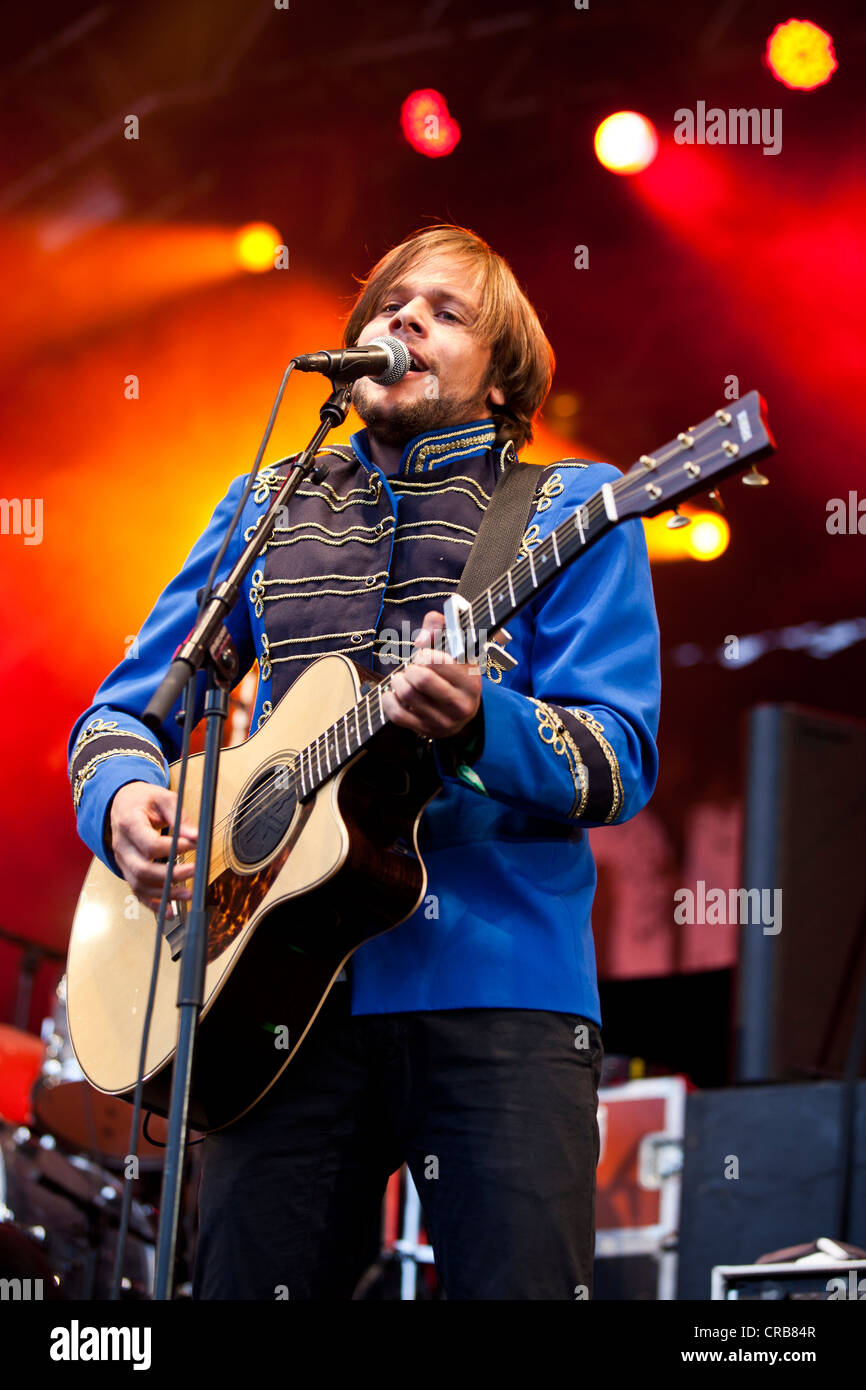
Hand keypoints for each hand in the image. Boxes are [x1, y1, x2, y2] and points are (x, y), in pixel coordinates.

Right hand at [108, 782, 197, 911]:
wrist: (121, 804)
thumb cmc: (144, 800)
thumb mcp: (163, 798)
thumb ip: (179, 816)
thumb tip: (196, 836)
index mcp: (129, 824)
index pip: (149, 844)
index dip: (173, 848)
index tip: (193, 845)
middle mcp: (122, 846)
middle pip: (142, 869)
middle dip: (170, 874)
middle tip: (195, 871)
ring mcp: (122, 861)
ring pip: (139, 884)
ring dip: (164, 893)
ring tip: (188, 894)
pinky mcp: (127, 871)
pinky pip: (137, 892)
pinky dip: (152, 904)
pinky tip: (169, 911)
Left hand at [381, 610, 481, 739]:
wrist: (463, 711)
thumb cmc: (455, 672)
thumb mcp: (455, 647)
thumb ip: (439, 627)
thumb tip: (421, 639)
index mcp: (471, 680)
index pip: (438, 661)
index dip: (425, 654)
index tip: (424, 655)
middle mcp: (460, 704)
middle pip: (421, 679)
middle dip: (410, 668)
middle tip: (412, 668)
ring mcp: (443, 721)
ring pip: (407, 695)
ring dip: (398, 681)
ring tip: (402, 678)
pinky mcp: (426, 731)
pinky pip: (397, 715)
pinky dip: (388, 700)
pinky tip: (392, 693)